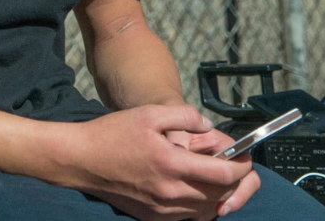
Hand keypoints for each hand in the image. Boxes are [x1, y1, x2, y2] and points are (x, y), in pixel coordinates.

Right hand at [53, 105, 256, 220]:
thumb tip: (208, 126)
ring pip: (207, 209)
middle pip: (221, 195)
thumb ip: (184, 115)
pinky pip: (189, 217)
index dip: (242, 166)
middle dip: (234, 181)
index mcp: (172, 163)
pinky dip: (200, 206)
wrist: (80, 160)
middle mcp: (171, 192)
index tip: (244, 157)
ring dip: (219, 195)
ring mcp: (162, 209)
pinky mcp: (153, 217)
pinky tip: (195, 190)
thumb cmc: (112, 134)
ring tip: (216, 177)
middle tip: (234, 165)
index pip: (224, 174)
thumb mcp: (149, 113)